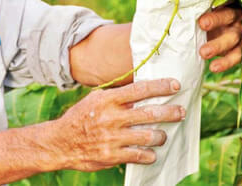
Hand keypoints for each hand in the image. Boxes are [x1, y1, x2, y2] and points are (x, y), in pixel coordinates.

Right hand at [49, 78, 184, 171]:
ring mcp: (112, 138)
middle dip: (170, 112)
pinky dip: (149, 154)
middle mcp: (111, 118)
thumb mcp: (95, 100)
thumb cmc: (81, 117)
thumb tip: (142, 88)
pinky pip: (139, 156)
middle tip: (180, 112)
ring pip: (148, 136)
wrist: (60, 142)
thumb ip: (117, 96)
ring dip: (161, 136)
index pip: (140, 90)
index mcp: (107, 100)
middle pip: (149, 113)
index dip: (160, 87)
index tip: (175, 85)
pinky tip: (151, 152)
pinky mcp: (111, 156)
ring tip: (163, 135)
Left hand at [198, 5, 241, 72]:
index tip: (204, 10)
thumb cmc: (202, 16)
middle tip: (202, 24)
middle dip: (215, 20)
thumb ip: (195, 5)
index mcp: (226, 2)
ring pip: (233, 38)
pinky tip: (213, 67)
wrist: (209, 32)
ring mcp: (238, 33)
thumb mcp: (201, 9)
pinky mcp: (238, 48)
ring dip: (218, 46)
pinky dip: (225, 63)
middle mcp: (235, 16)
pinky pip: (236, 56)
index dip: (217, 2)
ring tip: (203, 53)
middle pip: (229, 16)